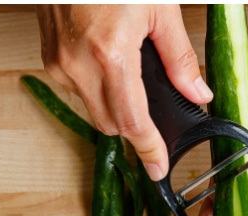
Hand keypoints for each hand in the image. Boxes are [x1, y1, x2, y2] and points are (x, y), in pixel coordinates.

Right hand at [35, 5, 211, 180]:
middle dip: (137, 129)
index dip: (150, 150)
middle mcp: (78, 65)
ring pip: (93, 109)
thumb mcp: (161, 12)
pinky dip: (99, 89)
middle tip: (161, 126)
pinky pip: (78, 89)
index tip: (160, 169)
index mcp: (111, 55)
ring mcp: (58, 62)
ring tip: (138, 86)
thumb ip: (181, 58)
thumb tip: (198, 94)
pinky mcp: (48, 56)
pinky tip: (115, 68)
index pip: (132, 122)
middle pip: (111, 124)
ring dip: (117, 108)